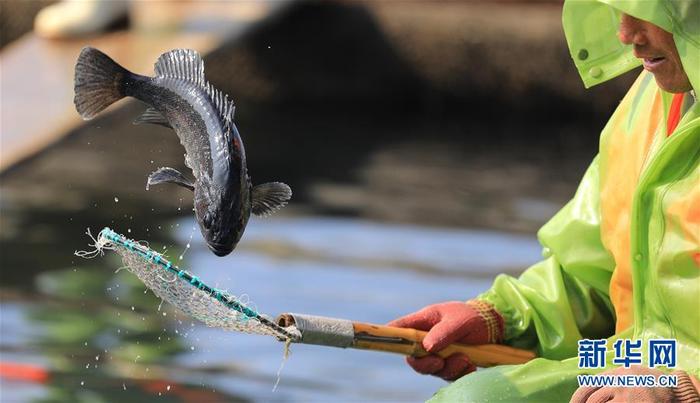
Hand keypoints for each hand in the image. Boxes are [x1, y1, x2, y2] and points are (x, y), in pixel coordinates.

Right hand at [388, 300, 503, 380]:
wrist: (496, 326)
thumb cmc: (473, 316)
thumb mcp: (459, 320)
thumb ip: (443, 332)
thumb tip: (426, 346)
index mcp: (424, 321)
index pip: (400, 329)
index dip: (390, 336)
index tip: (388, 344)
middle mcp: (427, 338)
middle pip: (413, 357)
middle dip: (426, 364)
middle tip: (440, 362)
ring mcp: (438, 352)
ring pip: (432, 369)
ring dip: (448, 368)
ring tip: (465, 359)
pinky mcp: (450, 363)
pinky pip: (448, 375)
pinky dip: (460, 373)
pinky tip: (471, 365)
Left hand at [570, 366, 699, 402]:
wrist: (673, 388)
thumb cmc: (645, 382)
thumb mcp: (625, 375)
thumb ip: (608, 381)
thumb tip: (586, 394)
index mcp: (613, 374)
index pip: (587, 387)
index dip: (577, 399)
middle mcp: (617, 382)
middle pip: (593, 400)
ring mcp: (626, 395)